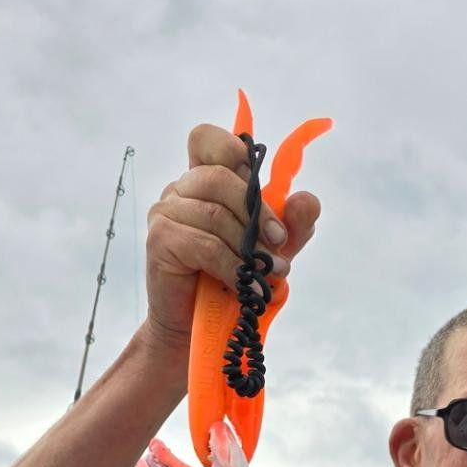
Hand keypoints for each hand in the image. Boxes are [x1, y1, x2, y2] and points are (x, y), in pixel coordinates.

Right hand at [143, 123, 321, 355]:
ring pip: (214, 213)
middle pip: (219, 176)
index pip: (207, 139)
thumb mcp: (271, 250)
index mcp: (203, 179)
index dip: (233, 151)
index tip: (259, 185)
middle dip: (257, 210)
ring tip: (269, 272)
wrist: (198, 326)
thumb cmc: (231, 280)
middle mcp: (180, 190)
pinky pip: (205, 245)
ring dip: (248, 246)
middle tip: (279, 243)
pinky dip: (232, 266)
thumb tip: (306, 200)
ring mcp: (165, 212)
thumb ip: (292, 224)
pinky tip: (246, 285)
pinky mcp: (160, 240)